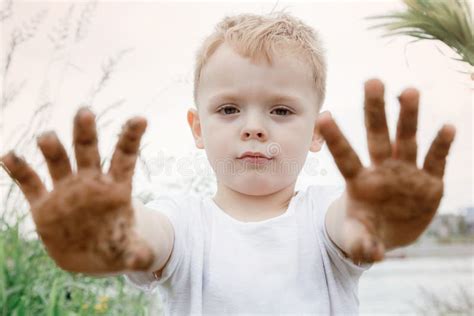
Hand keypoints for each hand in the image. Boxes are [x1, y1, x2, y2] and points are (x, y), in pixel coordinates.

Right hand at [0, 108, 153, 272]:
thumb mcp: (130, 251)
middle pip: (88, 152)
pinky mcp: (43, 205)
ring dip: (52, 148)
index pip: (124, 157)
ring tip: (47, 137)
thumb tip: (143, 260)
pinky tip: (8, 156)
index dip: (131, 137)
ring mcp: (65, 190)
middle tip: (85, 112)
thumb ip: (137, 253)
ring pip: (58, 162)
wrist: (94, 256)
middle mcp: (90, 183)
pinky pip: (29, 183)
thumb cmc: (117, 246)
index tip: (140, 118)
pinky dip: (19, 170)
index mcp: (116, 188)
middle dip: (85, 133)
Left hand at [319, 79, 454, 262]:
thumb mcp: (360, 239)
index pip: (345, 156)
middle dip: (375, 111)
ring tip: (409, 91)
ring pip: (406, 140)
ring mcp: (406, 173)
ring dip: (408, 117)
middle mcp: (382, 170)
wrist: (388, 232)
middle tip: (372, 81)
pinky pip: (436, 161)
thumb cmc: (365, 229)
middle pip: (377, 137)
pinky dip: (441, 146)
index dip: (335, 138)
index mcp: (359, 182)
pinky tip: (448, 127)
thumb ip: (362, 244)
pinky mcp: (429, 182)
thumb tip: (371, 255)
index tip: (323, 115)